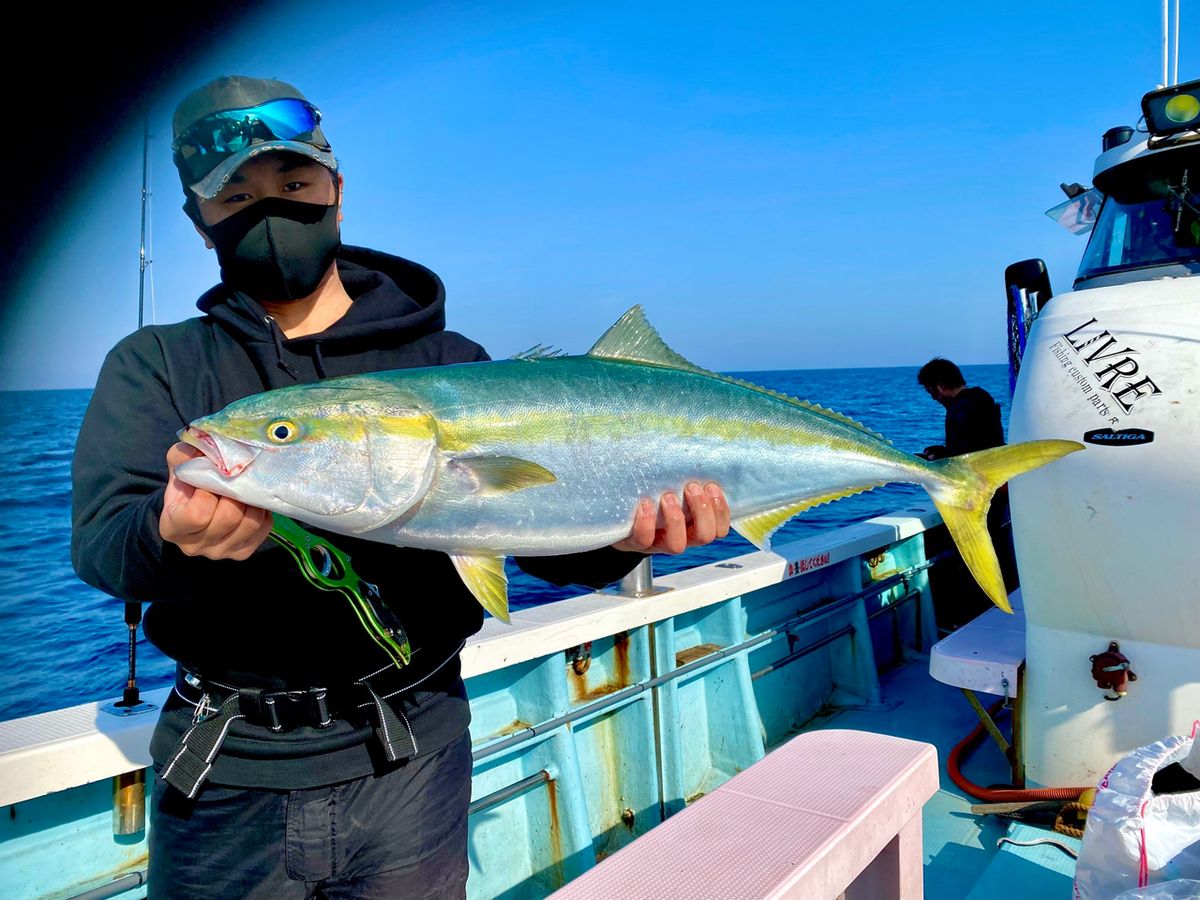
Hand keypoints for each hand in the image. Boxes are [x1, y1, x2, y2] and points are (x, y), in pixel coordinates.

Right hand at [160, 442, 273, 560]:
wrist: (193, 510)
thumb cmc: (186, 488)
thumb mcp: (179, 469)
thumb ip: (184, 456)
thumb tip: (205, 445)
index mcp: (173, 528)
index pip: (197, 514)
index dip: (207, 492)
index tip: (208, 478)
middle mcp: (195, 547)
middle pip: (229, 517)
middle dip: (234, 492)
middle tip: (232, 478)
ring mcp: (221, 552)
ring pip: (250, 522)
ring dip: (251, 500)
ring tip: (244, 487)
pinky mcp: (242, 552)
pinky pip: (263, 528)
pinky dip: (261, 511)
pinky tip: (251, 501)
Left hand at [612, 482, 730, 554]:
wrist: (622, 518)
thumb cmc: (654, 496)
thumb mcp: (674, 487)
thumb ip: (687, 477)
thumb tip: (698, 450)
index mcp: (696, 525)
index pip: (720, 528)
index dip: (721, 509)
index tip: (711, 486)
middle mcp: (682, 538)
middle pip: (705, 536)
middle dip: (702, 510)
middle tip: (691, 488)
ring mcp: (660, 543)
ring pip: (677, 545)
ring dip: (676, 519)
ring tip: (667, 496)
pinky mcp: (637, 543)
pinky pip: (645, 539)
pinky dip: (646, 522)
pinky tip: (645, 504)